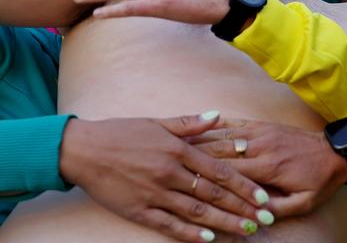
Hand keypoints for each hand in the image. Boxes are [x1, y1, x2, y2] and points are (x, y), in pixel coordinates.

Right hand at [60, 113, 273, 241]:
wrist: (83, 150)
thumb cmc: (121, 133)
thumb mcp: (157, 122)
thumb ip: (189, 124)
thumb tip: (218, 116)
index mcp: (177, 150)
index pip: (218, 171)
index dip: (243, 185)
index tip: (262, 196)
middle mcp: (169, 173)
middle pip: (213, 193)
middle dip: (241, 208)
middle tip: (264, 219)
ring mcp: (154, 193)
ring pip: (196, 211)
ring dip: (223, 223)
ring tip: (245, 232)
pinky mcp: (138, 210)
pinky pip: (169, 225)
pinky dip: (190, 233)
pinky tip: (208, 240)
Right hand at [189, 118, 346, 217]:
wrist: (337, 151)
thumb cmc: (320, 180)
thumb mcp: (305, 202)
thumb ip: (279, 210)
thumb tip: (255, 218)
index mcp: (269, 166)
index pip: (231, 175)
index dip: (209, 182)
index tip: (188, 188)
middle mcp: (259, 146)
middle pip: (220, 155)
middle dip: (197, 164)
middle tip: (173, 169)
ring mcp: (259, 132)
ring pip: (222, 138)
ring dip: (200, 145)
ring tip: (178, 153)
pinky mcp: (261, 125)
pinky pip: (233, 125)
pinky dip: (214, 129)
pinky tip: (198, 133)